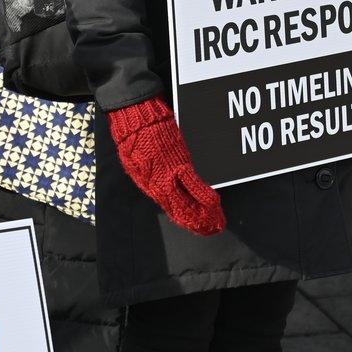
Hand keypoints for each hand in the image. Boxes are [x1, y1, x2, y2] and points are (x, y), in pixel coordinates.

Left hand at [107, 97, 224, 235]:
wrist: (137, 122)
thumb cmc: (134, 139)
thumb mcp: (136, 166)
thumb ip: (151, 179)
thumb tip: (162, 188)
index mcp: (150, 187)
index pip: (171, 210)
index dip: (185, 220)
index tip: (197, 227)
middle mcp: (160, 187)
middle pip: (182, 210)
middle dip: (198, 222)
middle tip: (211, 229)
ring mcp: (171, 177)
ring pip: (189, 202)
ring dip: (205, 213)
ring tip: (217, 221)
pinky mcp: (180, 164)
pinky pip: (194, 184)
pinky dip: (204, 195)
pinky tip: (214, 203)